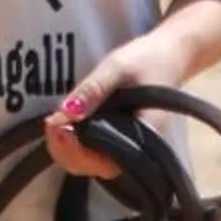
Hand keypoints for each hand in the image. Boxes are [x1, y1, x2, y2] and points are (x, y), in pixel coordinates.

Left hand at [42, 36, 191, 181]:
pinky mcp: (116, 136)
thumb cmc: (148, 59)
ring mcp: (125, 144)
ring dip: (66, 147)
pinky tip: (61, 123)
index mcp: (144, 137)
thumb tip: (63, 114)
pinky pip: (92, 148)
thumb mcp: (117, 67)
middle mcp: (135, 149)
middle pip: (93, 167)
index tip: (57, 127)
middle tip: (50, 122)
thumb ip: (93, 90)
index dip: (76, 152)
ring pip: (90, 161)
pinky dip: (73, 139)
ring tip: (52, 122)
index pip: (105, 163)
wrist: (169, 54)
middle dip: (65, 150)